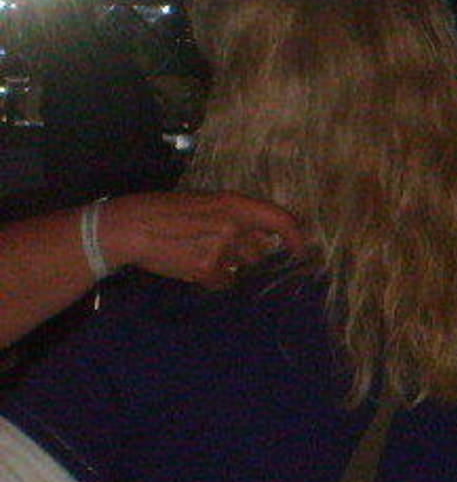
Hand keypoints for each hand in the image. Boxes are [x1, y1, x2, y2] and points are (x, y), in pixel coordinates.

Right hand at [99, 191, 305, 288]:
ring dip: (227, 264)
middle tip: (215, 245)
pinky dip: (212, 277)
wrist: (129, 227)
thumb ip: (233, 215)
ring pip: (240, 266)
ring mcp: (221, 249)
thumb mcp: (204, 201)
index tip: (301, 250)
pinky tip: (190, 263)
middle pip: (258, 250)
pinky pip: (223, 280)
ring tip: (197, 251)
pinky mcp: (207, 269)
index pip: (279, 219)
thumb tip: (263, 234)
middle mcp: (232, 225)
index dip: (295, 236)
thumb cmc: (164, 211)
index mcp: (233, 203)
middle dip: (244, 253)